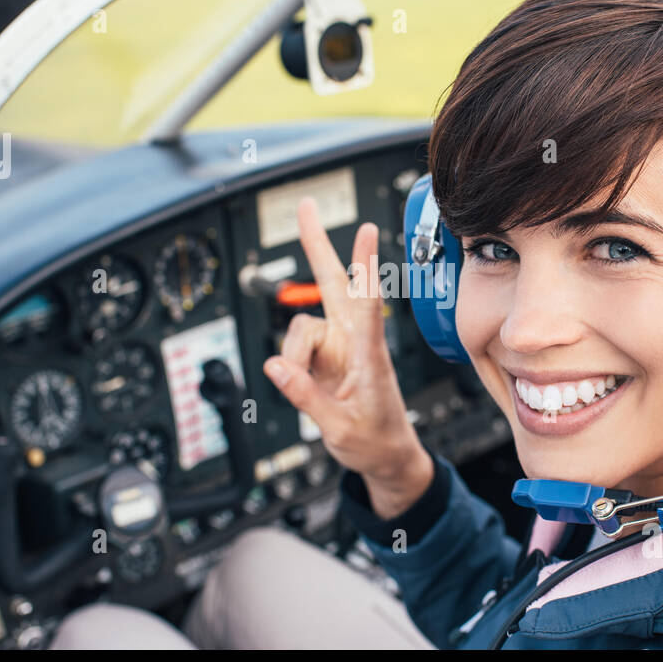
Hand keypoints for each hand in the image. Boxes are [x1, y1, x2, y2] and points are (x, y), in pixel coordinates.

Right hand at [262, 198, 431, 504]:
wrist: (387, 456)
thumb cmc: (376, 442)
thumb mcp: (340, 429)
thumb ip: (306, 397)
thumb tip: (275, 367)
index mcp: (370, 356)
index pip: (368, 304)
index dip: (364, 267)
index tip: (365, 230)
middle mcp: (354, 342)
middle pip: (332, 284)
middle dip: (316, 245)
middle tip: (305, 206)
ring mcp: (337, 347)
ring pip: (300, 328)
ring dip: (293, 356)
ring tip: (305, 390)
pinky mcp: (323, 357)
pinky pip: (293, 349)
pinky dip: (290, 366)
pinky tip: (302, 385)